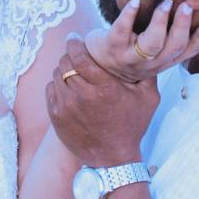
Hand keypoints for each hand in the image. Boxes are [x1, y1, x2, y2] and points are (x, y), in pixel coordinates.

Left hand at [46, 36, 159, 166]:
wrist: (112, 160)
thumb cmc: (131, 126)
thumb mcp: (148, 99)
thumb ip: (148, 73)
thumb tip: (146, 50)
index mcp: (105, 88)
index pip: (80, 55)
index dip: (75, 43)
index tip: (75, 38)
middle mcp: (82, 96)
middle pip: (65, 62)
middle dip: (70, 55)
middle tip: (76, 54)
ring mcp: (66, 107)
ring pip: (56, 74)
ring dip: (63, 69)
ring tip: (73, 71)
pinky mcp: (56, 116)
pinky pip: (50, 89)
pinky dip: (57, 85)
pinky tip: (68, 88)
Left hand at [85, 0, 198, 83]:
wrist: (95, 66)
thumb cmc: (129, 53)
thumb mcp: (155, 55)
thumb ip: (178, 46)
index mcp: (161, 63)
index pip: (184, 53)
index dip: (198, 41)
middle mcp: (148, 63)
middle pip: (171, 48)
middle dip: (181, 27)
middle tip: (186, 4)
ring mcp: (129, 57)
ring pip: (151, 44)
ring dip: (160, 22)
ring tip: (166, 3)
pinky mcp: (111, 47)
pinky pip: (121, 31)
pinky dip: (129, 15)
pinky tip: (135, 1)